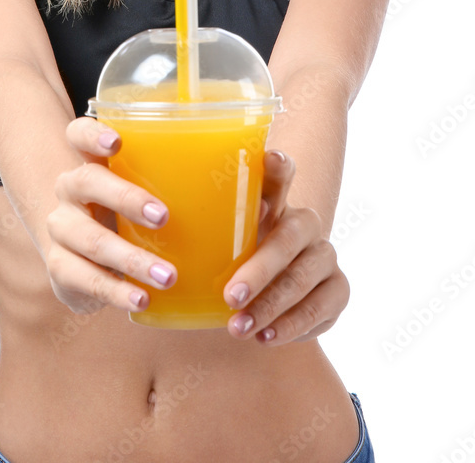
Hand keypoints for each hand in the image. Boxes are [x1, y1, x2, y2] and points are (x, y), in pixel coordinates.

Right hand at [45, 116, 177, 313]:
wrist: (80, 257)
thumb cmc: (125, 215)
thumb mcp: (142, 193)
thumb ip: (179, 187)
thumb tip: (253, 194)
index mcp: (90, 162)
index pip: (79, 134)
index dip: (93, 134)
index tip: (118, 141)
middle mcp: (69, 190)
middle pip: (87, 181)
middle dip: (126, 198)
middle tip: (163, 216)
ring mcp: (61, 230)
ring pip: (90, 239)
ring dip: (131, 258)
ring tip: (167, 276)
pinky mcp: (61, 268)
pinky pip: (86, 280)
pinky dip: (117, 292)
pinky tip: (141, 300)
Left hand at [223, 150, 349, 345]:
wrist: (262, 296)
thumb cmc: (230, 260)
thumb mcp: (215, 244)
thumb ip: (204, 232)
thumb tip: (158, 229)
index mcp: (274, 201)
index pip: (280, 174)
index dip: (277, 165)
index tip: (269, 157)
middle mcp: (303, 222)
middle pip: (289, 237)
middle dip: (260, 268)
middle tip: (230, 296)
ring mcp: (324, 254)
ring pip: (303, 277)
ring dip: (270, 305)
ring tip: (237, 328)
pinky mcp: (337, 288)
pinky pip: (320, 307)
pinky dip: (291, 325)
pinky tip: (266, 337)